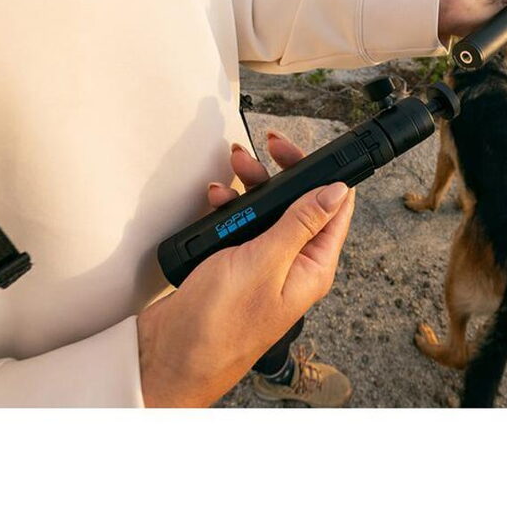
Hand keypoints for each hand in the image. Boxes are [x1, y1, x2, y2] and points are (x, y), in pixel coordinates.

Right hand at [137, 132, 354, 406]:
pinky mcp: (236, 265)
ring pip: (267, 210)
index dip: (321, 173)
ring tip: (230, 172)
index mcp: (313, 267)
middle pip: (299, 203)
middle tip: (260, 150)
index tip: (295, 150)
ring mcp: (264, 265)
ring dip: (250, 186)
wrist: (169, 356)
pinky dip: (228, 208)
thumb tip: (337, 191)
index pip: (334, 209)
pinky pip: (241, 225)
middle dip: (279, 173)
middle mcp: (294, 265)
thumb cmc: (220, 325)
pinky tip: (213, 201)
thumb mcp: (265, 263)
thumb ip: (301, 223)